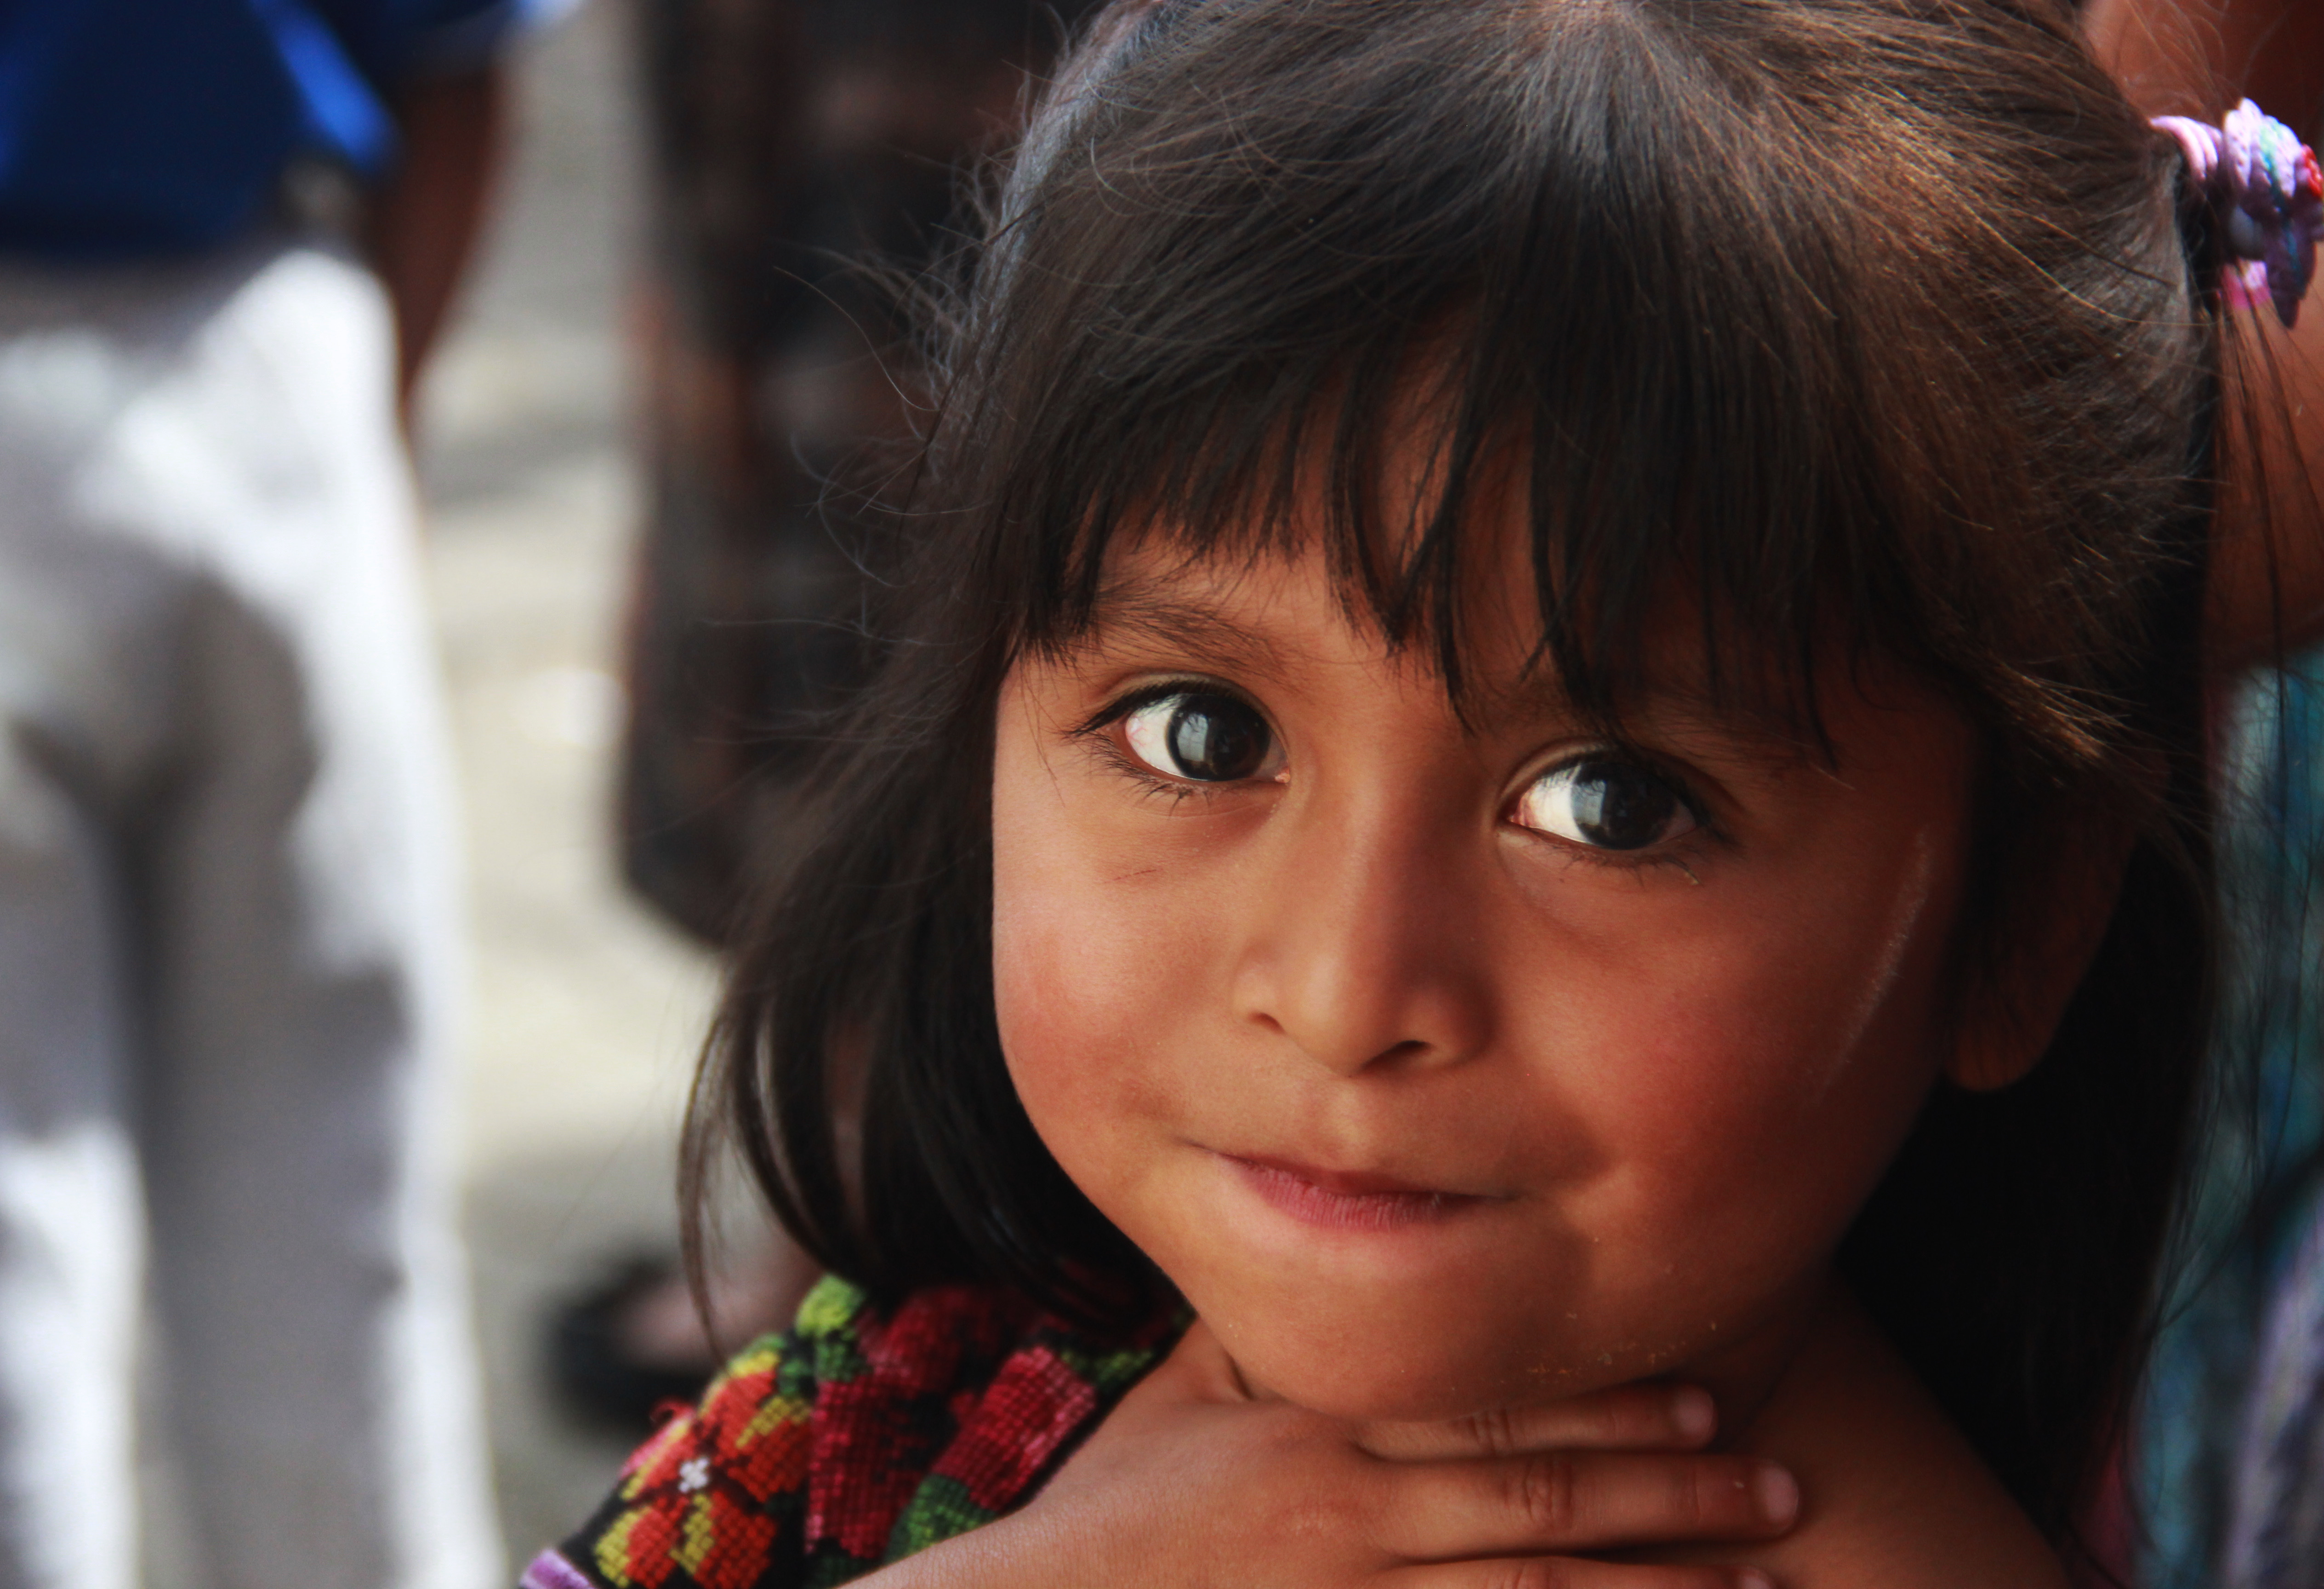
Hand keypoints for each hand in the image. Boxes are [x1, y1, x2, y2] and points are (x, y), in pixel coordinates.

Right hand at [877, 1320, 1797, 1588]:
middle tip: (1783, 1487)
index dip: (1607, 1406)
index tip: (1706, 1398)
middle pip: (1542, 1500)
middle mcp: (1354, 1514)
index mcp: (1323, 1432)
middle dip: (1671, 1495)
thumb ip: (1255, 1340)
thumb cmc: (1106, 1518)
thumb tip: (1318, 1275)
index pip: (1493, 1410)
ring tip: (1757, 1588)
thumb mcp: (1178, 1404)